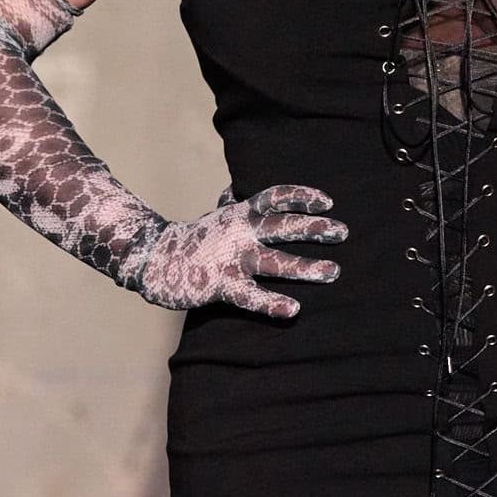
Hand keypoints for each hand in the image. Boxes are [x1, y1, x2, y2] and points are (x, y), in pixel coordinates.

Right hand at [140, 183, 346, 318]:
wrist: (153, 259)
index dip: (301, 196)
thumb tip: (233, 188)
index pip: (274, 198)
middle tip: (343, 232)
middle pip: (282, 226)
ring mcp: (231, 259)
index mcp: (239, 214)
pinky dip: (271, 302)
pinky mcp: (221, 284)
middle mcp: (239, 232)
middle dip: (314, 228)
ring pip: (275, 261)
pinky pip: (250, 295)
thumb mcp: (213, 217)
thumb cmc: (192, 240)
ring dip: (306, 266)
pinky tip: (292, 308)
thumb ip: (229, 204)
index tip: (327, 202)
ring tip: (334, 272)